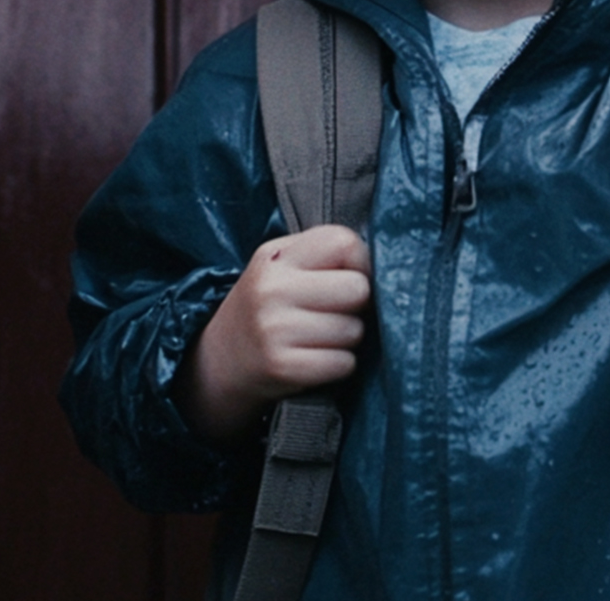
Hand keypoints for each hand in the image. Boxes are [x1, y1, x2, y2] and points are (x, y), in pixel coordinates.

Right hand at [180, 224, 371, 446]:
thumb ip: (324, 258)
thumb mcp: (282, 269)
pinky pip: (343, 364)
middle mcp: (272, 289)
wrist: (219, 363)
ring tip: (319, 338)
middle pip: (358, 289)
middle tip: (334, 313)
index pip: (346, 242)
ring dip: (347, 339)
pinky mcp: (282, 367)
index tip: (346, 278)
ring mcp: (274, 329)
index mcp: (276, 256)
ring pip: (354, 330)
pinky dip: (338, 366)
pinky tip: (315, 360)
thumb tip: (389, 267)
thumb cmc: (268, 310)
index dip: (360, 264)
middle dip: (356, 306)